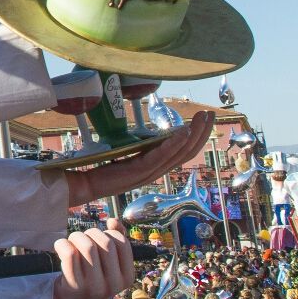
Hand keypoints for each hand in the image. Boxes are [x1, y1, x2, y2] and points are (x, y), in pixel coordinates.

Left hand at [53, 218, 135, 298]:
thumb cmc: (89, 274)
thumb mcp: (107, 262)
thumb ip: (115, 240)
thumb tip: (114, 221)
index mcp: (127, 277)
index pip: (122, 242)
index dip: (108, 233)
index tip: (97, 239)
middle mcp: (114, 285)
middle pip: (105, 242)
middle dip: (89, 233)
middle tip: (80, 240)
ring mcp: (95, 288)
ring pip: (87, 246)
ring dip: (76, 237)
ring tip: (70, 243)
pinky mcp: (75, 287)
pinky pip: (69, 254)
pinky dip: (62, 244)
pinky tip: (60, 248)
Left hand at [64, 111, 215, 206]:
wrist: (87, 184)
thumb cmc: (105, 169)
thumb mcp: (130, 156)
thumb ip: (144, 149)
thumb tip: (154, 135)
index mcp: (157, 167)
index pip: (184, 152)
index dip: (198, 137)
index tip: (206, 118)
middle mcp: (158, 171)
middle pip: (188, 152)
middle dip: (202, 132)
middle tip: (211, 114)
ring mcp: (150, 172)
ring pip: (179, 154)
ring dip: (193, 134)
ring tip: (202, 118)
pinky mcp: (139, 171)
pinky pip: (161, 157)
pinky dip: (173, 144)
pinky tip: (182, 131)